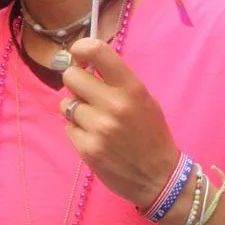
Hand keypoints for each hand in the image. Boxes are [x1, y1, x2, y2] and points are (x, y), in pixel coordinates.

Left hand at [60, 38, 177, 208]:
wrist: (158, 177)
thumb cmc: (150, 134)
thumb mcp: (143, 100)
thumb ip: (116, 81)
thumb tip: (83, 62)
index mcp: (131, 88)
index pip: (97, 52)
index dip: (81, 48)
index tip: (79, 54)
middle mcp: (114, 105)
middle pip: (71, 76)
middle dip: (76, 83)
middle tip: (87, 93)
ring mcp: (98, 128)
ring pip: (66, 104)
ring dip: (76, 110)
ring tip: (95, 121)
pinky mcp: (86, 148)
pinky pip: (68, 127)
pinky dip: (77, 131)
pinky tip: (95, 138)